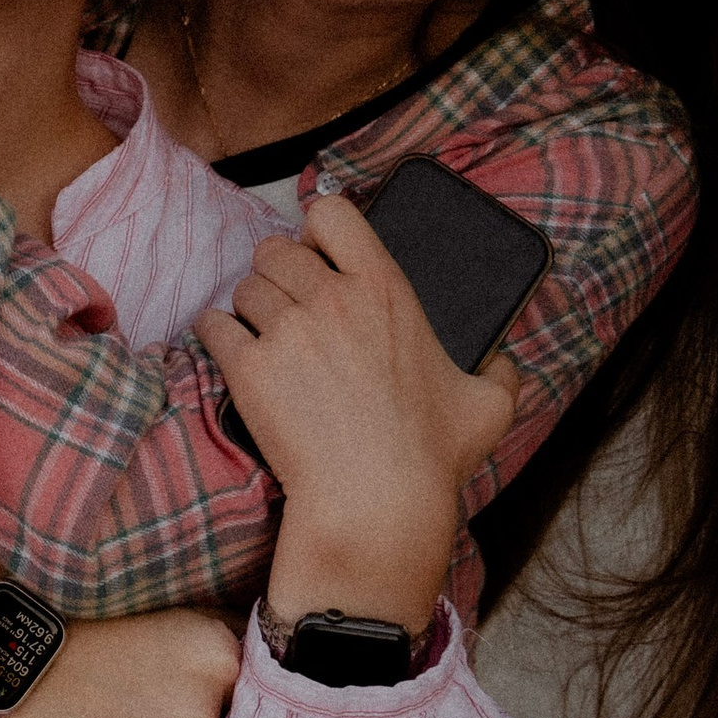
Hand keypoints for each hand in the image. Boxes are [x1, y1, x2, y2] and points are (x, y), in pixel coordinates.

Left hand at [196, 193, 520, 629]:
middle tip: (286, 305)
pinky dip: (218, 336)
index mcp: (384, 289)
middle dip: (277, 273)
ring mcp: (286, 330)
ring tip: (265, 338)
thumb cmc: (429, 458)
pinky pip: (213, 326)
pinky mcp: (249, 368)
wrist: (374, 505)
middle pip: (275, 249)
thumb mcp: (487, 407)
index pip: (332, 213)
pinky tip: (233, 354)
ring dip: (250, 308)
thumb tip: (504, 363)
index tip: (318, 251)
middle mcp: (331, 298)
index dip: (317, 228)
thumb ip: (500, 372)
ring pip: (245, 288)